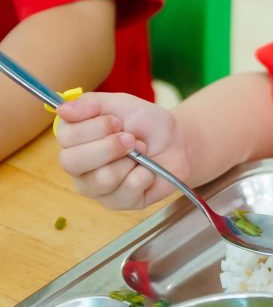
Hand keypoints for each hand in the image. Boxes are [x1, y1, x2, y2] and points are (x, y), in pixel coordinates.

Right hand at [55, 93, 188, 209]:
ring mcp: (95, 188)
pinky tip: (148, 170)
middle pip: (72, 162)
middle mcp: (78, 166)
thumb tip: (61, 109)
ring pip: (102, 178)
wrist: (177, 143)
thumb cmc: (146, 124)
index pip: (65, 136)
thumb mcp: (122, 104)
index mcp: (73, 139)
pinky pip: (128, 189)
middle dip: (110, 147)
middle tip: (131, 138)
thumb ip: (91, 103)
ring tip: (141, 153)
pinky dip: (145, 174)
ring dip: (131, 160)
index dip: (95, 127)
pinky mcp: (117, 203)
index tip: (118, 121)